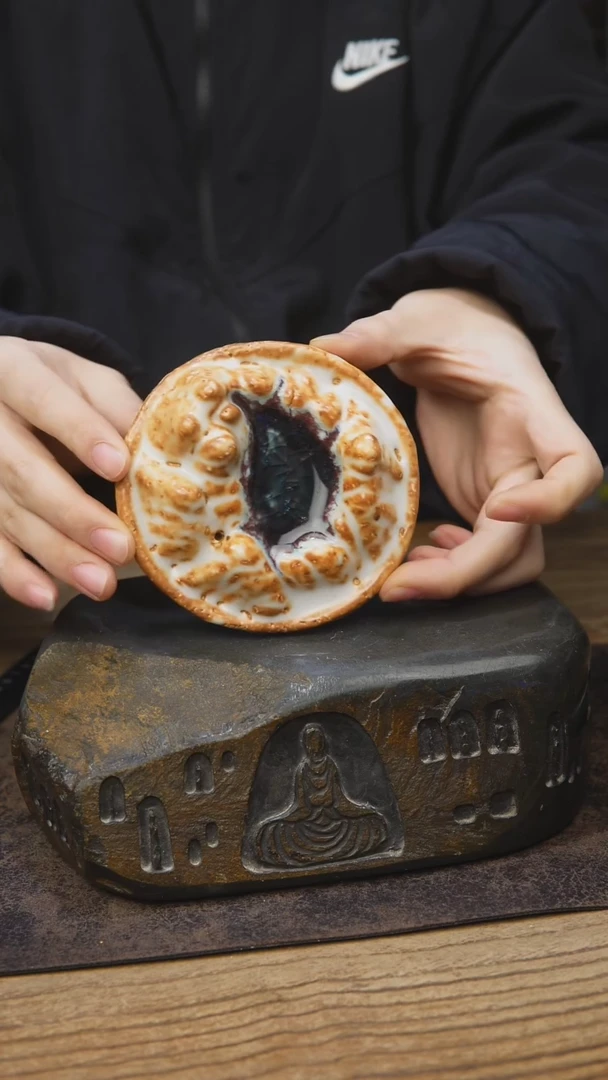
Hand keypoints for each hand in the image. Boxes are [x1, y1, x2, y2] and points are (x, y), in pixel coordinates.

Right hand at [0, 338, 140, 609]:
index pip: (43, 399)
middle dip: (72, 512)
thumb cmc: (56, 389)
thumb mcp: (85, 379)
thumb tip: (157, 449)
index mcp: (12, 370)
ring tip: (100, 583)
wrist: (3, 394)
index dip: (79, 433)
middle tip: (121, 547)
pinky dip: (14, 574)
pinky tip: (45, 596)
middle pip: (20, 468)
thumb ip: (116, 406)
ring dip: (54, 553)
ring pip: (4, 512)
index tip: (119, 467)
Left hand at [313, 288, 602, 600]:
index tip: (503, 512)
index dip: (552, 501)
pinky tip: (413, 556)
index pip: (576, 466)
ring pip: (511, 563)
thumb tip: (322, 349)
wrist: (462, 336)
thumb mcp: (417, 320)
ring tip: (400, 579)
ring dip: (460, 583)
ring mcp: (506, 490)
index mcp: (530, 413)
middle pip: (526, 541)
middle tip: (399, 586)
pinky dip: (451, 572)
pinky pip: (481, 558)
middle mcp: (529, 464)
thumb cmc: (454, 325)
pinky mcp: (479, 504)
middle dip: (467, 574)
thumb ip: (378, 335)